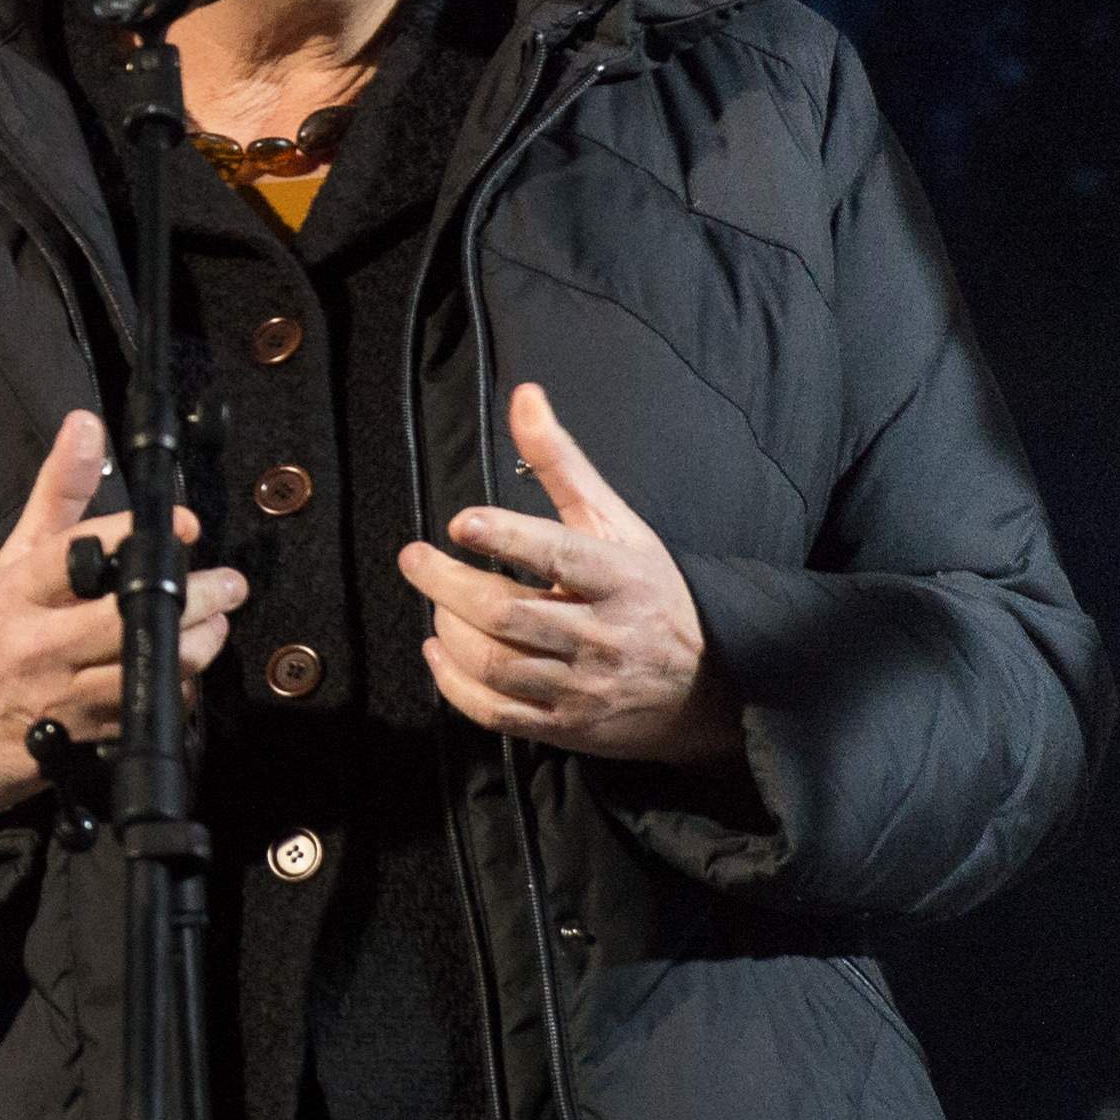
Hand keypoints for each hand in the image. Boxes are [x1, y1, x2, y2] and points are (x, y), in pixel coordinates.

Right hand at [0, 410, 246, 834]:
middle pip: (125, 616)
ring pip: (147, 667)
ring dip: (198, 644)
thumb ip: (59, 494)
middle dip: (192, 596)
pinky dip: (180, 688)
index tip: (185, 525)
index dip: (135, 538)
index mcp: (16, 592)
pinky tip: (186, 668)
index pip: (75, 555)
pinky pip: (149, 710)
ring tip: (216, 622)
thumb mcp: (15, 559)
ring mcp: (63, 695)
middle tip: (229, 583)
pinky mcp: (87, 736)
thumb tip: (86, 425)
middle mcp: (37, 643)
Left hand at [399, 381, 737, 763]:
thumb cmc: (648, 591)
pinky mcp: (564, 725)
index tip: (462, 521)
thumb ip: (562, 463)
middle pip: (511, 615)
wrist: (705, 689)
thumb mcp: (616, 522)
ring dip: (450, 631)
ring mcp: (582, 686)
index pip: (561, 557)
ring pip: (497, 664)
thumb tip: (524, 394)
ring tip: (434, 600)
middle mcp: (602, 635)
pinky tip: (437, 650)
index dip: (508, 538)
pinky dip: (453, 684)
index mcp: (620, 577)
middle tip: (414, 557)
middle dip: (450, 585)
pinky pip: (496, 712)